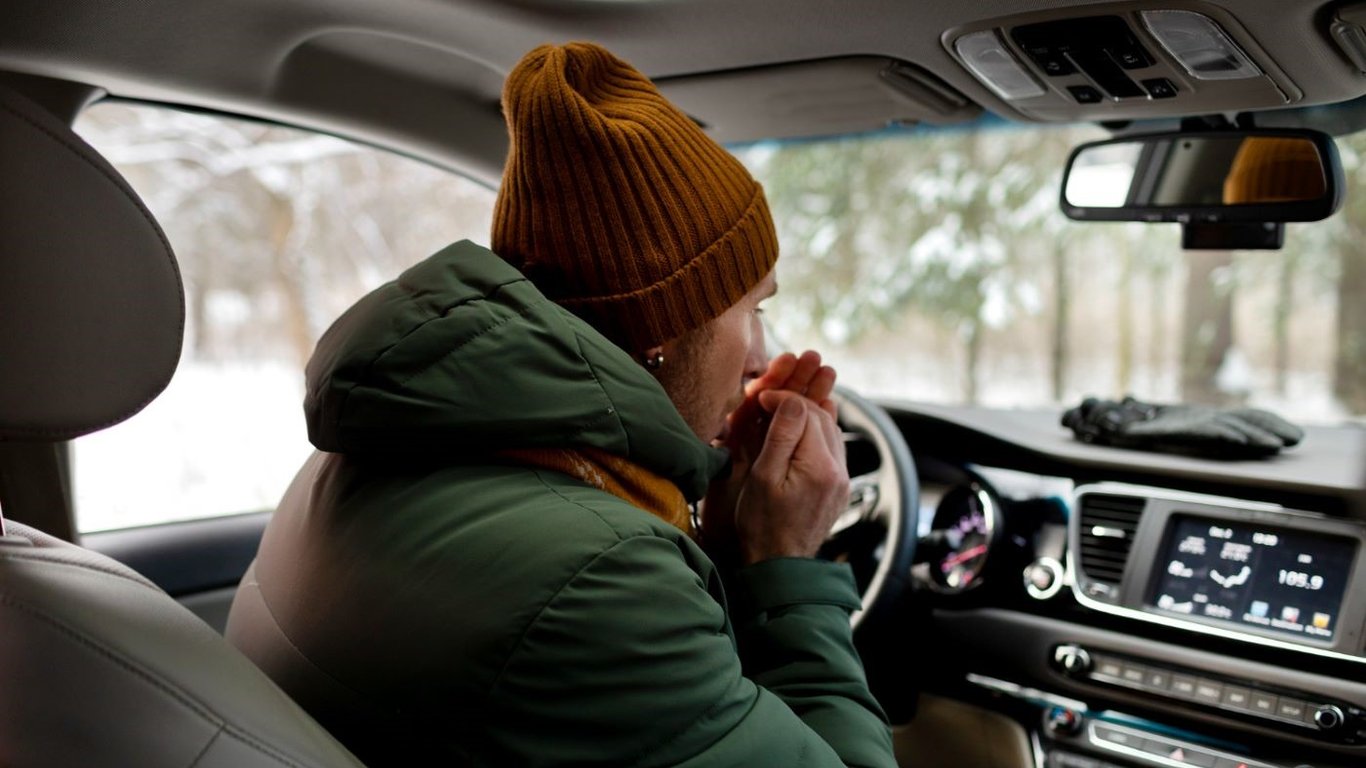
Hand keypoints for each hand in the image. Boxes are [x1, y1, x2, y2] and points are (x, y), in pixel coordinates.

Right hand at [701, 351, 837, 557]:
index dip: (783, 398)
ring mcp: (842, 479)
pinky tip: (798, 433)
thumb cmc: (763, 524)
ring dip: (807, 415)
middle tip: (768, 401)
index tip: (760, 398)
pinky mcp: (839, 487)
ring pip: (830, 429)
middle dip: (796, 402)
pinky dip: (815, 433)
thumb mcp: (763, 476)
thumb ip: (781, 435)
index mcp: (819, 466)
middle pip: (822, 417)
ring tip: (780, 412)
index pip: (807, 411)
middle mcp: (838, 470)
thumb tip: (792, 399)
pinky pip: (832, 447)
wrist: (779, 564)